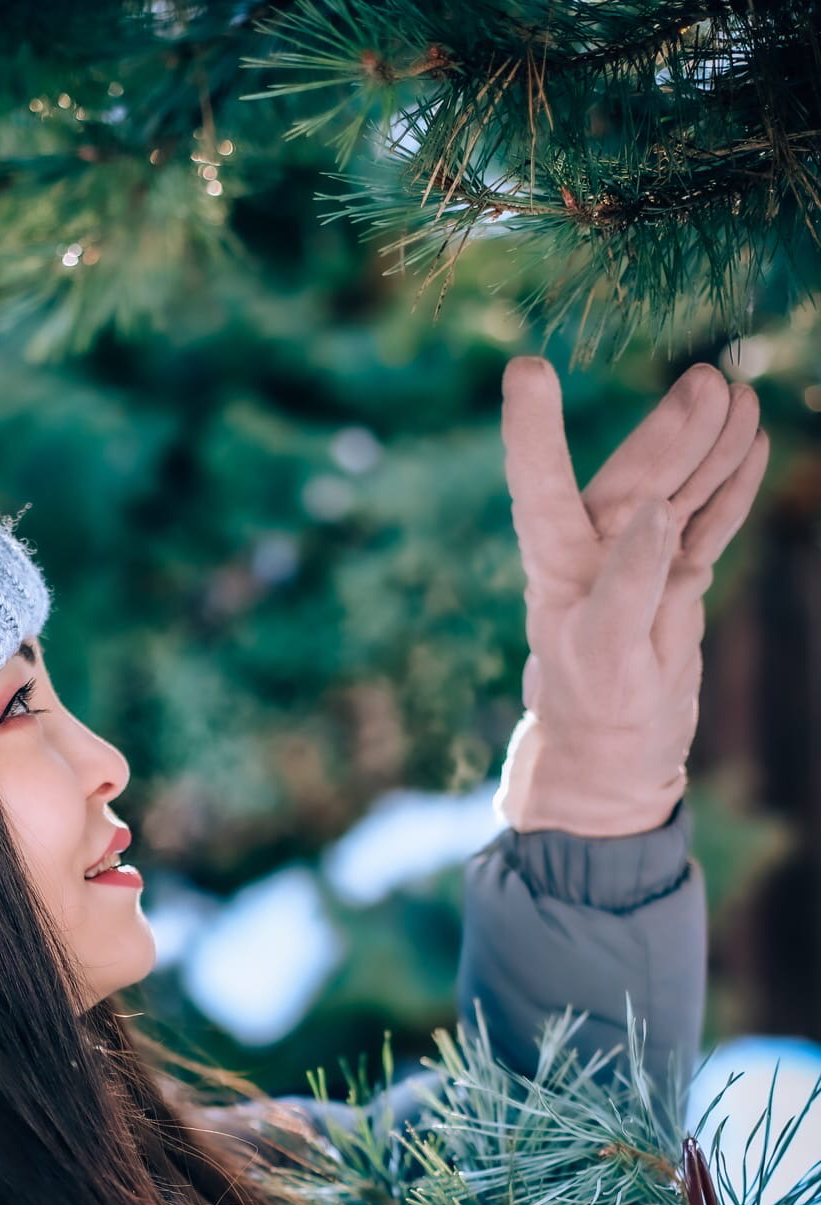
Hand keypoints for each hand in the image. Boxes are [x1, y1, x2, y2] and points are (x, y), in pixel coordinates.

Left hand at [494, 355, 770, 836]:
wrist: (615, 761)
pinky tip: (751, 445)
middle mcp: (592, 558)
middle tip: (707, 382)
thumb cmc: (599, 717)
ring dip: (707, 448)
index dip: (533, 432)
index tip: (526, 370)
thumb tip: (657, 509)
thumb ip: (630, 584)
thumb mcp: (611, 659)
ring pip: (677, 492)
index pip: (541, 488)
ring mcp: (638, 566)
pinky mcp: (675, 582)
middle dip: (669, 433)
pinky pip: (705, 525)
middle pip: (633, 480)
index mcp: (558, 572)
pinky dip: (729, 489)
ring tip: (737, 395)